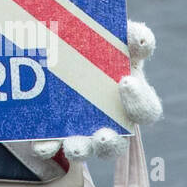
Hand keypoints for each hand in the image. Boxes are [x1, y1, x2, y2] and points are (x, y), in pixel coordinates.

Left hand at [32, 20, 162, 161]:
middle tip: (103, 135)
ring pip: (86, 149)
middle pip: (117, 143)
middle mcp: (110, 123)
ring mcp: (82, 132)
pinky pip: (51, 146)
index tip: (125, 82)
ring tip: (75, 146)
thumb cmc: (98, 48)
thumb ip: (130, 36)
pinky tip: (40, 145)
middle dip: (110, 142)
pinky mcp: (53, 134)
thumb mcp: (115, 38)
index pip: (146, 111)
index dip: (140, 102)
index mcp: (130, 99)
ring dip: (81, 149)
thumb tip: (143, 41)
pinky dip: (46, 147)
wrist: (57, 51)